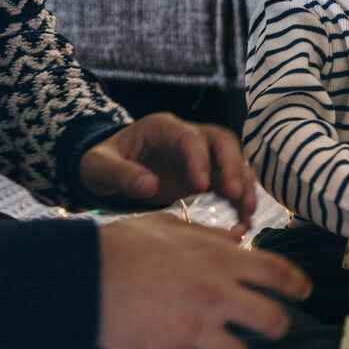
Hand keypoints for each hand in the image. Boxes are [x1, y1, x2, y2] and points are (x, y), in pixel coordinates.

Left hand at [79, 113, 257, 225]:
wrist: (109, 168)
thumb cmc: (103, 163)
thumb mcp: (101, 167)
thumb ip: (122, 175)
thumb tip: (150, 187)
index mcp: (162, 127)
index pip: (190, 137)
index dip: (200, 160)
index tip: (201, 187)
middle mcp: (187, 135)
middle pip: (222, 142)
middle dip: (233, 168)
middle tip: (236, 197)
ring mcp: (200, 154)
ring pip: (233, 160)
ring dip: (244, 184)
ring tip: (247, 213)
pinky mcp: (206, 172)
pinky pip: (230, 180)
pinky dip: (239, 198)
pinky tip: (242, 220)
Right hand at [98, 213, 311, 348]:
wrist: (79, 276)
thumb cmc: (123, 245)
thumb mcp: (169, 226)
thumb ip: (209, 235)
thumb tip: (240, 237)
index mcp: (218, 260)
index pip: (278, 274)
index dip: (298, 285)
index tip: (303, 292)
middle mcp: (215, 295)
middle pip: (273, 322)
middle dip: (275, 326)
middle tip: (269, 327)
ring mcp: (194, 329)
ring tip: (219, 346)